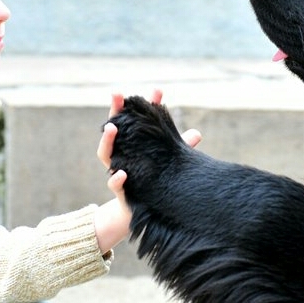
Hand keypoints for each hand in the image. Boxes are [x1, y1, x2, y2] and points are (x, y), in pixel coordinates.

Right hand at [94, 89, 201, 253]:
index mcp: (132, 144)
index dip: (147, 106)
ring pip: (106, 153)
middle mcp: (121, 154)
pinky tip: (121, 173)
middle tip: (118, 94)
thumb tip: (197, 133)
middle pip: (114, 129)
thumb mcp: (168, 162)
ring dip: (107, 140)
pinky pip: (114, 183)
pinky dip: (116, 178)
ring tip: (112, 127)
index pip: (137, 120)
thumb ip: (179, 147)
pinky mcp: (120, 191)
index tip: (158, 91)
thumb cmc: (155, 180)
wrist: (144, 212)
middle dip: (115, 110)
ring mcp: (117, 170)